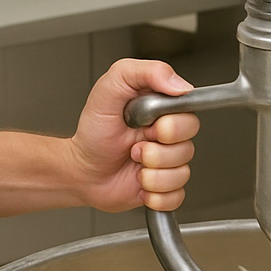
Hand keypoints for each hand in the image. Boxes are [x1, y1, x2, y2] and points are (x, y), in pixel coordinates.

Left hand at [69, 58, 199, 212]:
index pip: (190, 117)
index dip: (171, 127)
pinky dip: (155, 196)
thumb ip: (145, 73)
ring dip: (151, 175)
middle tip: (133, 147)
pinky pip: (175, 197)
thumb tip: (180, 84)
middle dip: (156, 153)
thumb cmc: (93, 132)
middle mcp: (169, 138)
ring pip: (181, 174)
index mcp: (163, 111)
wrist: (81, 170)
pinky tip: (138, 185)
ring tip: (132, 164)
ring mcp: (167, 165)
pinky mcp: (163, 189)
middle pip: (188, 148)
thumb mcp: (110, 88)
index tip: (149, 128)